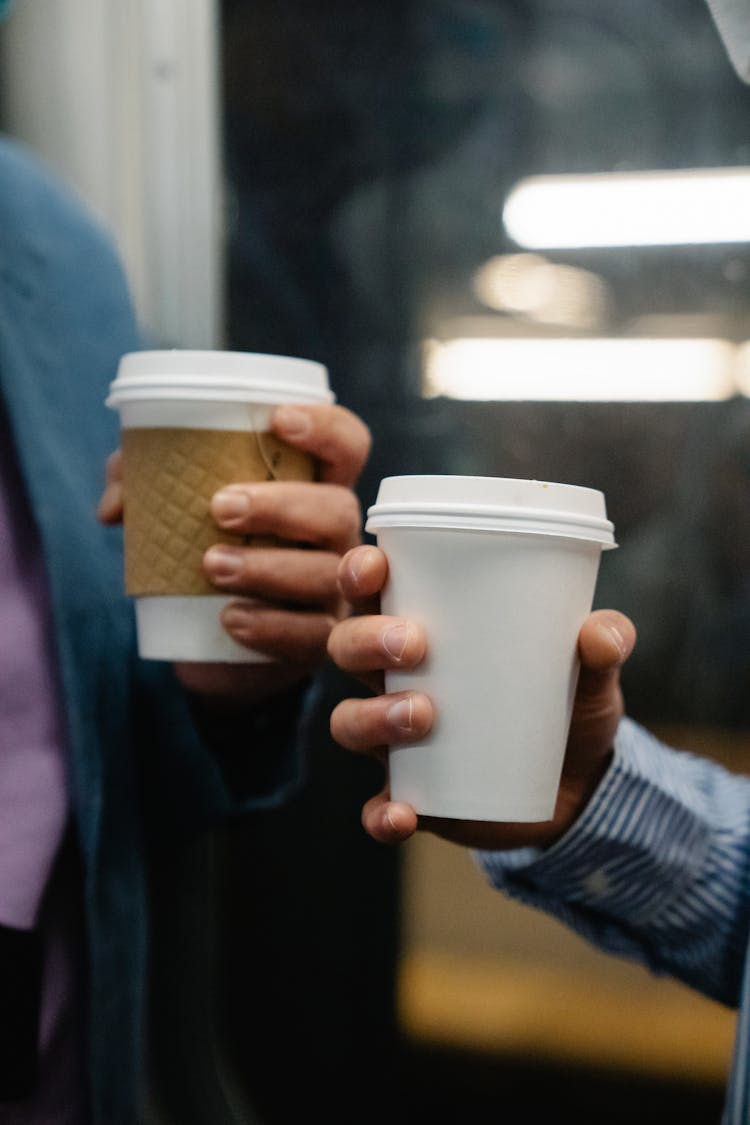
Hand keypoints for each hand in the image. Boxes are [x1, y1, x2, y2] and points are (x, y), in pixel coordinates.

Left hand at [98, 404, 370, 705]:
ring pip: (327, 573)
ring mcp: (335, 590)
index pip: (346, 446)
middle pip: (338, 509)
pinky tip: (229, 618)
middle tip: (220, 507)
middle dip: (282, 506)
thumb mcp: (178, 517)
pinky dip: (270, 626)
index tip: (277, 420)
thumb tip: (116, 503)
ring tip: (211, 565)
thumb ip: (144, 493)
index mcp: (313, 490)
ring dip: (268, 566)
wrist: (211, 646)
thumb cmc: (205, 556)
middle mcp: (336, 537)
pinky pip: (310, 633)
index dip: (325, 427)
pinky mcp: (318, 641)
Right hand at [327, 544, 636, 849]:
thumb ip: (603, 646)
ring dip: (373, 716)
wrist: (581, 788)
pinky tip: (402, 813)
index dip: (358, 573)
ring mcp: (397, 740)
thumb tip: (601, 633)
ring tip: (424, 714)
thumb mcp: (590, 673)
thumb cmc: (567, 704)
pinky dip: (381, 814)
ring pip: (349, 721)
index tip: (375, 566)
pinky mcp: (411, 796)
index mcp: (424, 627)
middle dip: (366, 641)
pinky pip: (375, 807)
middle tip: (415, 645)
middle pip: (345, 648)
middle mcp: (396, 679)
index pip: (371, 590)